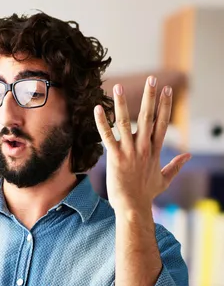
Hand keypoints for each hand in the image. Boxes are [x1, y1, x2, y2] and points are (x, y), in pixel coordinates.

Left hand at [94, 76, 191, 214]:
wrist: (133, 207)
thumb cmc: (145, 195)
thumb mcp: (164, 179)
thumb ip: (175, 166)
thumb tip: (188, 156)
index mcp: (155, 150)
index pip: (162, 123)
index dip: (165, 105)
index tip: (167, 89)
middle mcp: (144, 147)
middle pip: (148, 117)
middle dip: (150, 97)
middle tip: (151, 78)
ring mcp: (129, 151)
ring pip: (125, 122)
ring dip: (121, 103)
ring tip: (117, 86)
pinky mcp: (115, 157)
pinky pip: (107, 136)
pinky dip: (102, 122)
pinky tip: (98, 109)